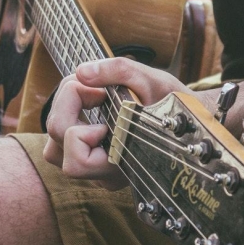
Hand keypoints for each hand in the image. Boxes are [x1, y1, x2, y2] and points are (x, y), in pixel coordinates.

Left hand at [43, 58, 191, 189]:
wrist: (190, 122)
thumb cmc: (174, 103)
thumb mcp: (154, 79)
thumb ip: (118, 71)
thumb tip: (82, 72)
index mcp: (122, 162)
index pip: (76, 160)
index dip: (81, 128)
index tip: (103, 101)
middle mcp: (107, 174)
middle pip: (55, 151)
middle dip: (67, 109)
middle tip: (95, 91)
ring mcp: (97, 169)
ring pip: (53, 151)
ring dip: (63, 115)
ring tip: (91, 97)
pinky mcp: (92, 159)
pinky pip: (61, 144)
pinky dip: (67, 118)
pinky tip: (90, 103)